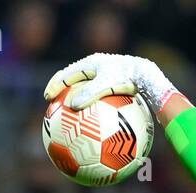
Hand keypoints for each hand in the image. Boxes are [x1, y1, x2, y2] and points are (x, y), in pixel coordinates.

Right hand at [43, 53, 174, 111]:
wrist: (147, 75)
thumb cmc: (127, 78)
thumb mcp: (106, 85)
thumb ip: (89, 95)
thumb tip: (71, 107)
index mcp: (90, 64)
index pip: (66, 74)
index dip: (55, 86)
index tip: (47, 98)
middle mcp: (96, 69)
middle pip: (73, 82)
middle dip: (63, 93)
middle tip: (54, 105)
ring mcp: (105, 77)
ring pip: (87, 91)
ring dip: (78, 101)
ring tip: (72, 116)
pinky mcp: (115, 86)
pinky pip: (100, 99)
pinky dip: (95, 109)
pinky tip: (96, 124)